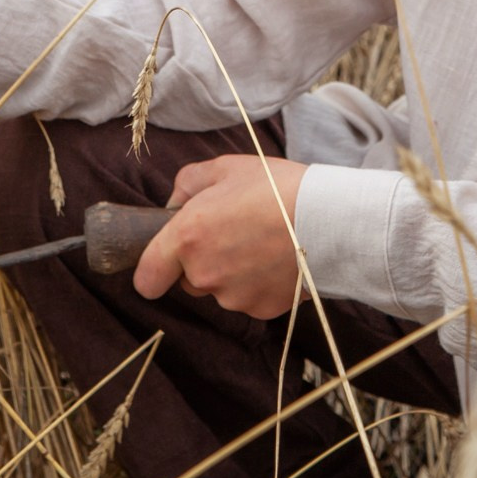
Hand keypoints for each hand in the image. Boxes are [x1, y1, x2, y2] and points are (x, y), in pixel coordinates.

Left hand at [132, 155, 307, 318]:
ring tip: (262, 242)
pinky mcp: (262, 309)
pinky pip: (249, 298)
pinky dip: (258, 283)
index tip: (163, 262)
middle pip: (188, 280)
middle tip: (232, 232)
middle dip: (202, 261)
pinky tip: (278, 258)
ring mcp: (233, 296)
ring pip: (220, 289)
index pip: (146, 279)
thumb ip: (187, 184)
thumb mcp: (226, 168)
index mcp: (188, 237)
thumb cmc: (277, 188)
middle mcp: (204, 274)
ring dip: (232, 273)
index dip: (152, 271)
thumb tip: (172, 204)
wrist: (330, 219)